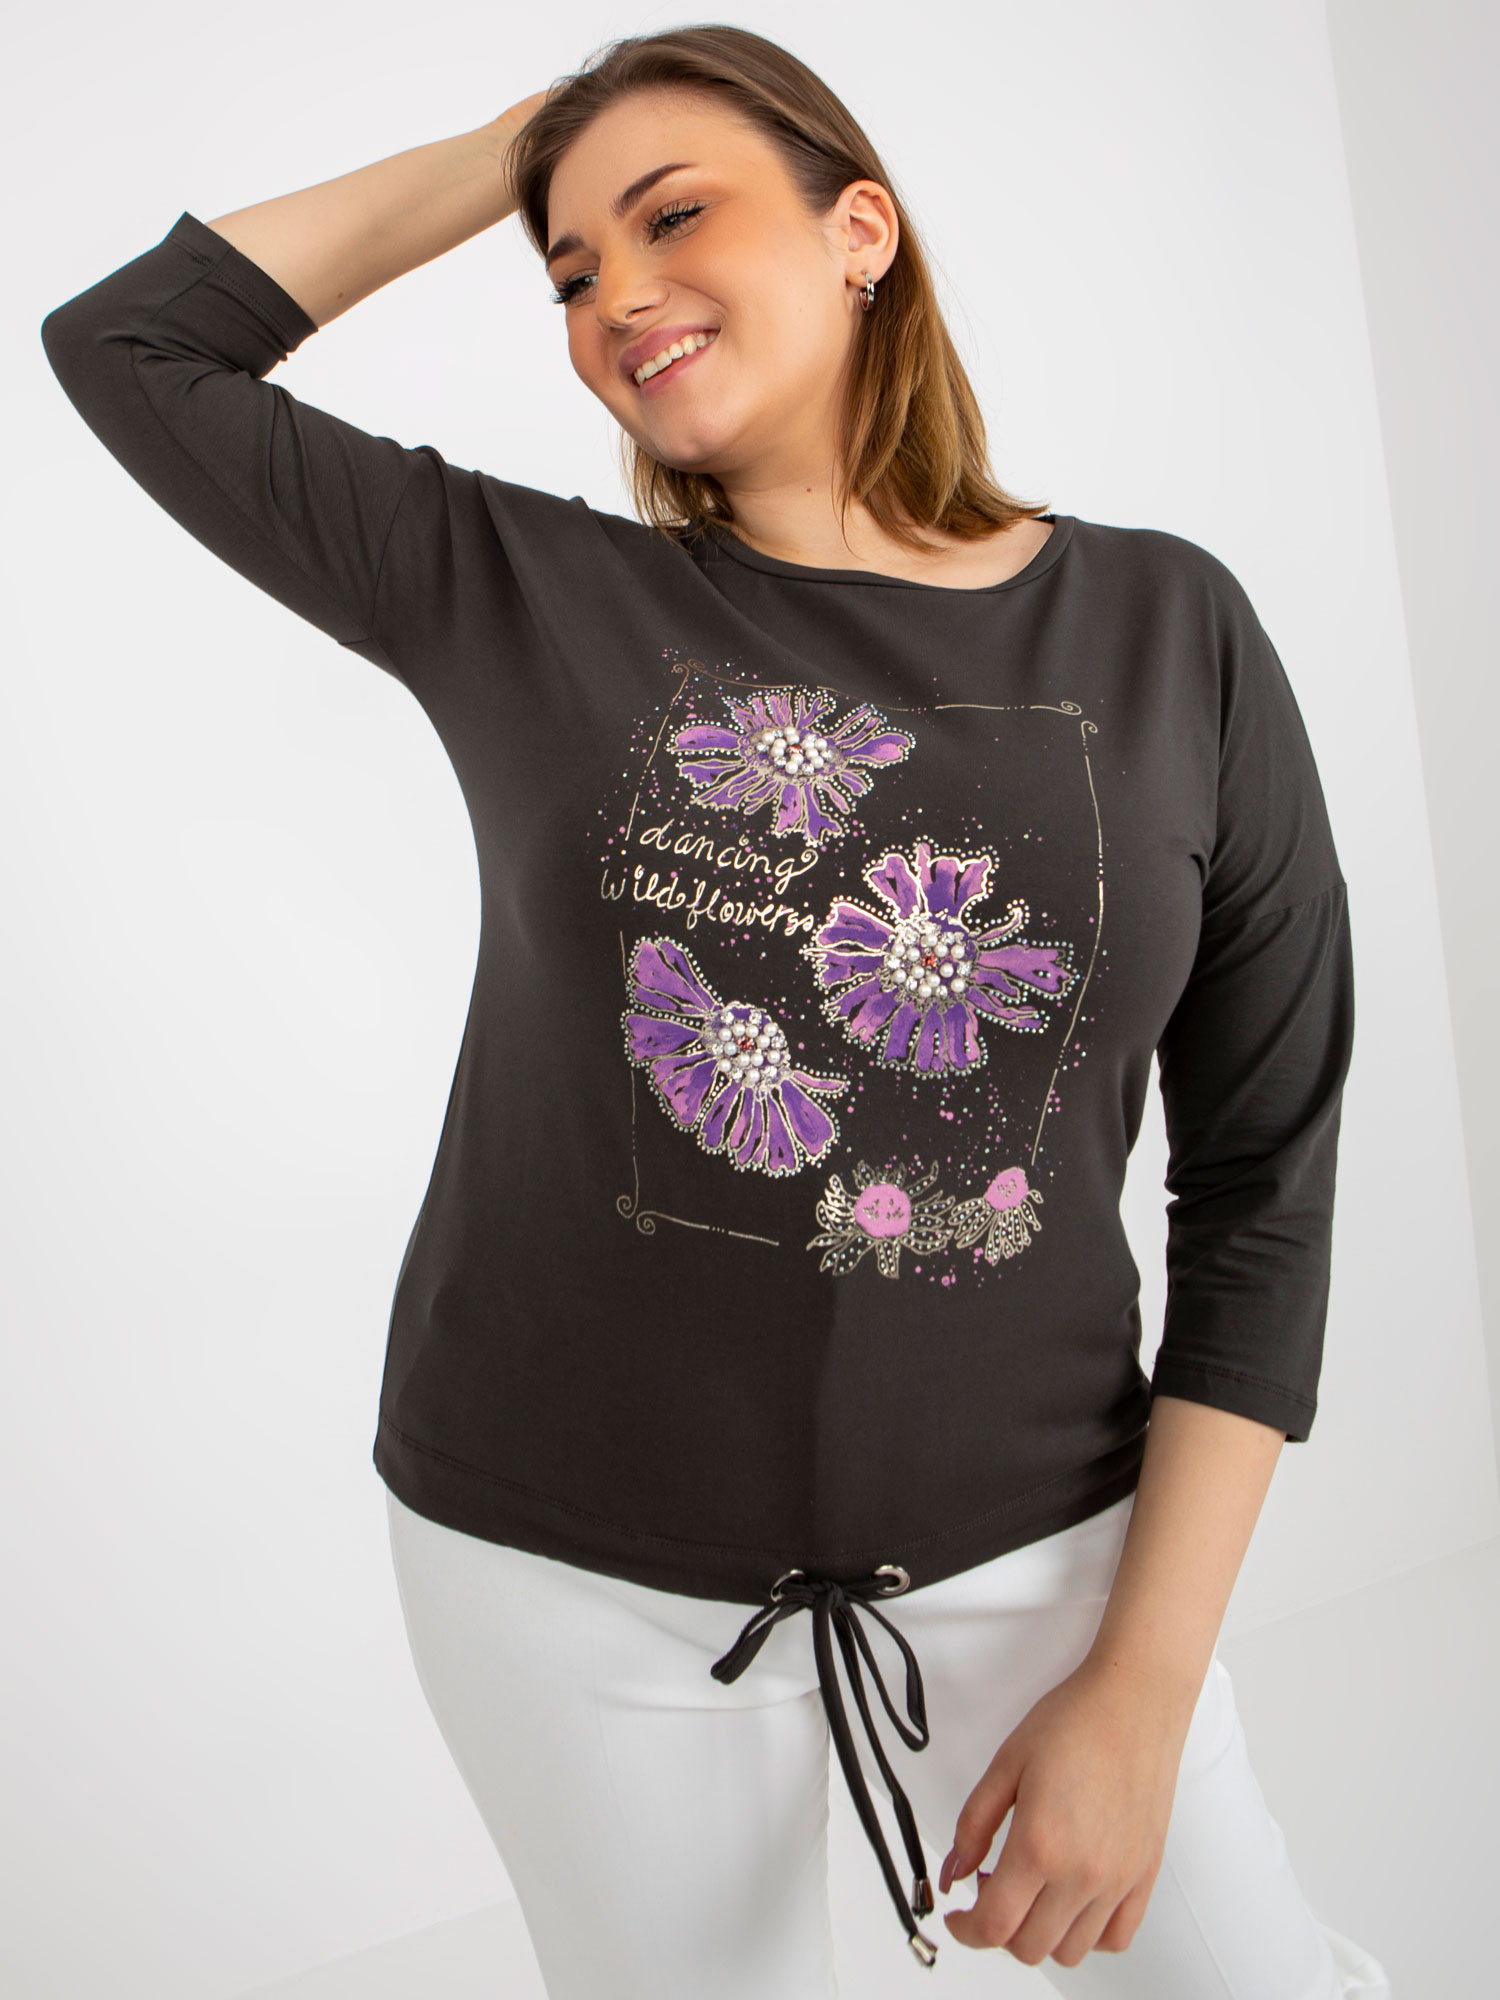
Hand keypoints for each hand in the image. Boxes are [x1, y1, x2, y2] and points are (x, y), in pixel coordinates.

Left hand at [937, 1654, 1196, 1967]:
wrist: (1135, 1700)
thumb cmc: (1076, 1721)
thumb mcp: (1006, 1763)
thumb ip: (974, 1824)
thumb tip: (953, 1873)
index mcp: (1040, 1846)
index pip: (995, 1926)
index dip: (966, 1930)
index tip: (958, 1917)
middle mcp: (1083, 1874)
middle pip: (1030, 1946)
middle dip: (999, 1928)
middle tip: (991, 1887)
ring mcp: (1119, 1880)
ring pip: (1071, 1950)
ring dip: (1042, 1933)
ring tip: (1032, 1888)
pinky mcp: (1144, 1876)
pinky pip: (1116, 1937)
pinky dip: (1088, 1933)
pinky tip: (1072, 1899)